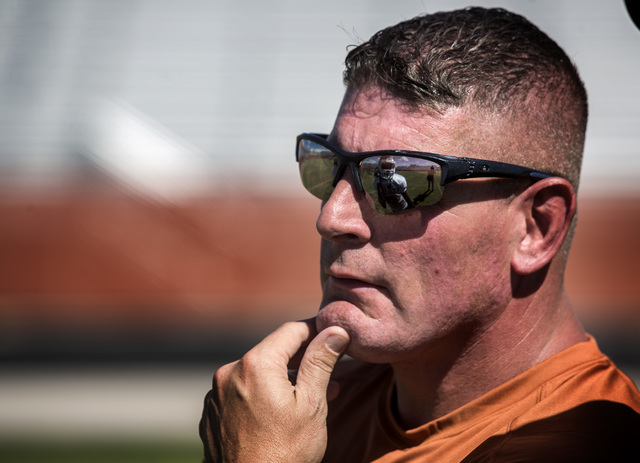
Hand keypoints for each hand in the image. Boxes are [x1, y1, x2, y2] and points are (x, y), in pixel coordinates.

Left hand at [199, 320, 350, 462]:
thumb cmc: (285, 454)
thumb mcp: (312, 404)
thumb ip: (320, 361)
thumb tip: (336, 330)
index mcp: (256, 364)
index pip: (291, 331)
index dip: (316, 329)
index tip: (335, 333)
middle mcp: (229, 372)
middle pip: (273, 351)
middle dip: (302, 357)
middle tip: (330, 364)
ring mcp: (216, 393)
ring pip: (258, 373)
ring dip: (284, 378)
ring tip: (314, 393)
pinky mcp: (212, 412)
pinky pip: (242, 392)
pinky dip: (263, 394)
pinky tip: (283, 410)